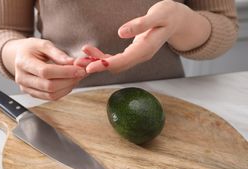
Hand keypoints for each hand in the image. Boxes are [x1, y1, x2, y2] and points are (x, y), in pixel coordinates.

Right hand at [10, 38, 85, 99]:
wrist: (19, 56)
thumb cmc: (31, 49)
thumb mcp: (43, 44)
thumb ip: (57, 53)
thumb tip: (72, 62)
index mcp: (23, 62)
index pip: (45, 71)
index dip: (65, 72)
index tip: (79, 69)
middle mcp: (22, 78)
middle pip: (49, 86)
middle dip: (69, 80)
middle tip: (81, 73)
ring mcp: (26, 88)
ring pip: (51, 94)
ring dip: (68, 87)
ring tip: (76, 78)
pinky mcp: (32, 94)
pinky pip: (50, 97)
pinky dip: (63, 91)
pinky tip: (69, 83)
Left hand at [83, 0, 209, 73]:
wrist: (177, 20)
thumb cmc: (169, 15)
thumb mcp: (158, 15)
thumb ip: (140, 24)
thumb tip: (121, 32)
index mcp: (146, 49)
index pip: (122, 61)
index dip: (104, 65)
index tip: (89, 67)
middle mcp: (140, 56)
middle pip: (116, 66)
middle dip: (96, 66)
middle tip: (77, 64)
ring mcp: (137, 56)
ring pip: (114, 64)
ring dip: (97, 62)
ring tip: (80, 58)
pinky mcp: (133, 52)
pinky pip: (116, 58)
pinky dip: (103, 57)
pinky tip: (91, 52)